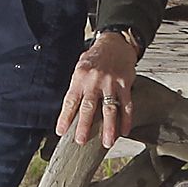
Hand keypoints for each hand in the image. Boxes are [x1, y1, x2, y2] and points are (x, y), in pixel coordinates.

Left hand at [56, 32, 139, 147]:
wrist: (115, 43)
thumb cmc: (95, 58)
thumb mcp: (81, 68)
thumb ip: (77, 87)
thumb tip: (70, 111)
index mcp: (80, 76)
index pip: (70, 100)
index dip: (65, 117)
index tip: (60, 131)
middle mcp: (95, 80)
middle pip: (89, 106)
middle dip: (85, 125)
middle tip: (81, 141)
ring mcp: (111, 83)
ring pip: (110, 108)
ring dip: (109, 127)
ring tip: (107, 142)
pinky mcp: (125, 84)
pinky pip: (127, 105)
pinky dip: (126, 120)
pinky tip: (124, 132)